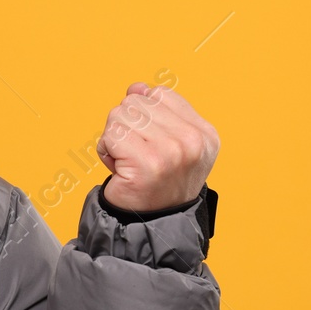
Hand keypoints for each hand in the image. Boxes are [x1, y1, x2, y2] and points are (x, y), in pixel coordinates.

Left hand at [95, 82, 218, 212]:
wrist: (150, 222)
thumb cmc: (156, 182)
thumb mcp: (167, 141)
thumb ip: (155, 111)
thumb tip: (137, 87)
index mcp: (204, 133)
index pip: (159, 94)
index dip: (143, 115)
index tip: (151, 142)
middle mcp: (192, 141)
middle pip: (135, 102)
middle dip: (126, 126)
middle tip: (135, 154)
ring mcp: (172, 152)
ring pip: (119, 115)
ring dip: (114, 139)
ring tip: (128, 161)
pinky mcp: (147, 164)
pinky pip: (110, 136)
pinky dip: (106, 151)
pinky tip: (119, 169)